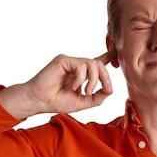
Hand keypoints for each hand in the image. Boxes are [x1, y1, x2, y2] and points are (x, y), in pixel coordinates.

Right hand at [0, 50, 115, 117]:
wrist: (40, 102)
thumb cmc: (57, 101)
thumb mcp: (83, 102)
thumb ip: (97, 97)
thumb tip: (109, 90)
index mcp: (82, 74)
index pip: (98, 62)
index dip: (108, 56)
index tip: (117, 53)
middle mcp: (77, 66)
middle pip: (99, 64)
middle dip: (106, 78)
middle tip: (105, 90)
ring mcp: (70, 62)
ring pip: (93, 64)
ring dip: (94, 80)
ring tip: (86, 92)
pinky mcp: (63, 60)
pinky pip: (81, 66)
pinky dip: (81, 78)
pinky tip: (73, 87)